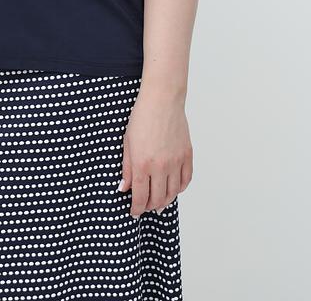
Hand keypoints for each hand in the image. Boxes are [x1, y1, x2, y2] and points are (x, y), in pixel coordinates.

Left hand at [118, 89, 192, 217]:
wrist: (162, 100)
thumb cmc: (141, 117)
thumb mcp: (127, 142)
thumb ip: (126, 168)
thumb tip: (123, 188)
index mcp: (142, 164)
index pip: (140, 196)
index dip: (136, 208)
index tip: (134, 212)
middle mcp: (160, 167)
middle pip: (157, 199)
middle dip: (149, 207)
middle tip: (145, 208)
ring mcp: (176, 162)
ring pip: (173, 193)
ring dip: (165, 201)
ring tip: (159, 203)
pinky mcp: (187, 155)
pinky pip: (185, 180)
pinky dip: (179, 189)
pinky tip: (173, 189)